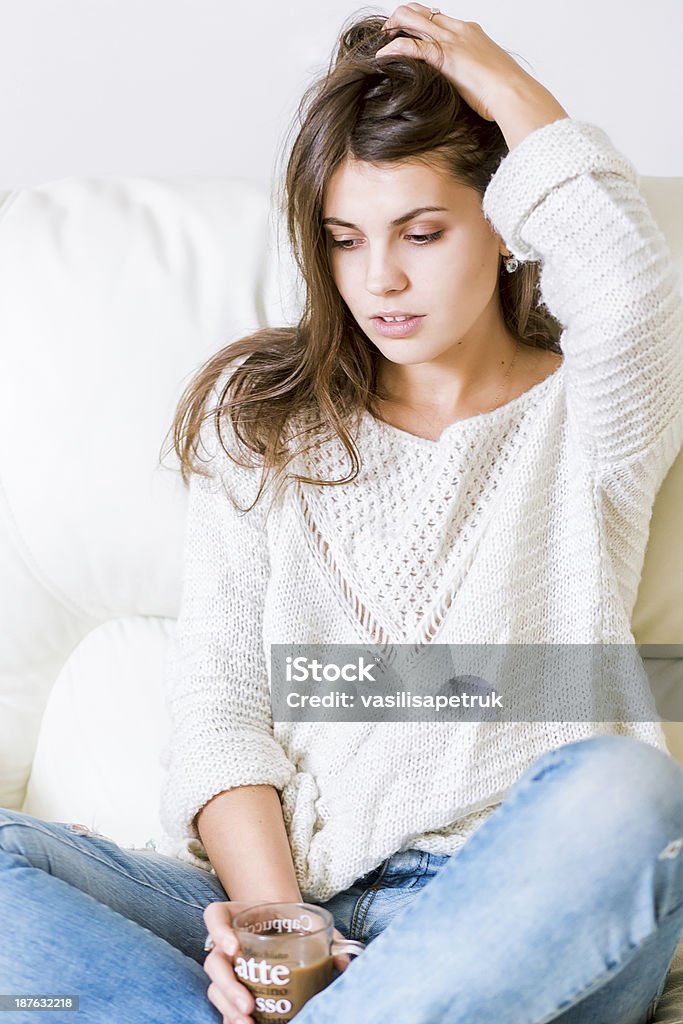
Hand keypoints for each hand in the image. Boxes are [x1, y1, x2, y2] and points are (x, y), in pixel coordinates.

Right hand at [203, 902, 352, 1023]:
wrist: (285, 926)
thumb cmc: (292, 922)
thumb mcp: (307, 922)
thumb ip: (327, 937)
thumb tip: (344, 962)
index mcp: (238, 916)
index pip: (214, 916)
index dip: (218, 930)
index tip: (234, 947)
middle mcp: (226, 942)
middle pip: (214, 961)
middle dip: (228, 986)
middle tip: (247, 1004)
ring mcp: (227, 967)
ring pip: (215, 987)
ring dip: (228, 1007)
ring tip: (247, 1021)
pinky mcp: (230, 989)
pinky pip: (223, 1005)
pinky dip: (231, 1016)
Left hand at [375, 3, 545, 121]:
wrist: (512, 92)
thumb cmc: (504, 91)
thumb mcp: (486, 77)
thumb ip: (472, 74)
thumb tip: (468, 89)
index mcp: (470, 32)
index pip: (438, 17)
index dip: (419, 23)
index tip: (408, 34)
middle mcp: (458, 30)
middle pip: (421, 11)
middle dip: (400, 18)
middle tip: (389, 35)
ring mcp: (450, 40)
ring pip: (411, 18)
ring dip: (392, 27)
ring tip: (382, 43)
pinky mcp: (443, 56)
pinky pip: (409, 46)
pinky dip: (391, 50)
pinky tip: (382, 57)